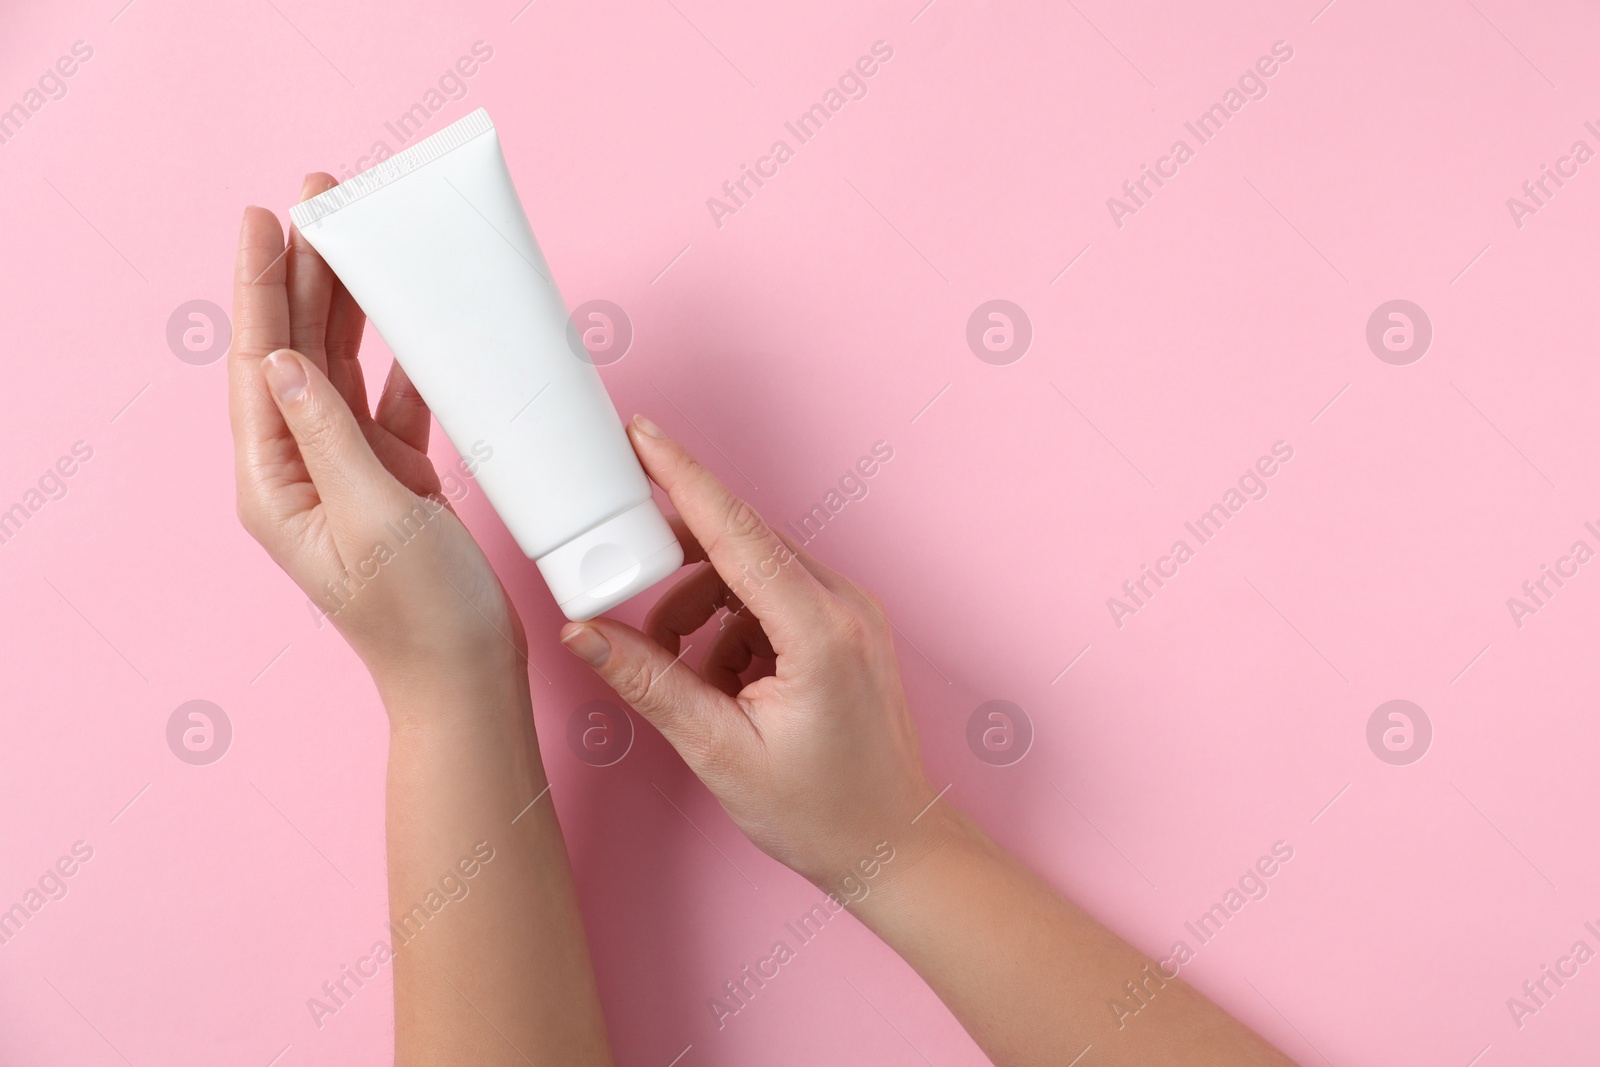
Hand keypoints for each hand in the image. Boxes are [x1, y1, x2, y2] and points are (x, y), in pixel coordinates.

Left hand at [228, 175, 524, 697]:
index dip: (259, 287)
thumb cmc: (422, 615)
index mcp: (274, 485)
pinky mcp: (395, 479)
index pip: (258, 365)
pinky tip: (413, 318)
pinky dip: (403, 359)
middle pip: (295, 353)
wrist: (468, 677)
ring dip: (348, 306)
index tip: (263, 219)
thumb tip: (283, 360)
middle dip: (303, 276)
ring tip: (356, 240)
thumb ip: (330, 434)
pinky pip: (392, 402)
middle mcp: (300, 472)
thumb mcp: (375, 517)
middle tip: (316, 201)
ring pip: (342, 368)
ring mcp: (349, 472)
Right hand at [558, 416, 941, 888]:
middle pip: (741, 544)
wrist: (892, 845)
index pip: (737, 532)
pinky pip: (774, 596)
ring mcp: (851, 613)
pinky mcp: (846, 627)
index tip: (640, 435)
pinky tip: (724, 682)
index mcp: (819, 631)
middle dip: (676, 564)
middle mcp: (844, 606)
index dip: (682, 477)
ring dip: (702, 606)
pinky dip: (733, 625)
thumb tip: (585, 631)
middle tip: (624, 584)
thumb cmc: (821, 812)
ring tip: (686, 676)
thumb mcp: (718, 752)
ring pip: (752, 571)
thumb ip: (650, 682)